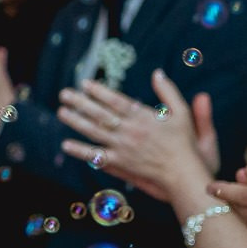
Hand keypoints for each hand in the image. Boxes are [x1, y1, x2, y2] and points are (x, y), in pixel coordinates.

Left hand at [56, 70, 216, 200]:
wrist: (185, 174)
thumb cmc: (185, 144)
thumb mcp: (183, 114)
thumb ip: (169, 92)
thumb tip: (158, 73)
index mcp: (144, 117)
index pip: (116, 101)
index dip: (99, 91)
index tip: (84, 83)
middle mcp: (131, 131)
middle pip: (101, 114)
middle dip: (81, 102)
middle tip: (64, 93)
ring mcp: (124, 147)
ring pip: (95, 131)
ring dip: (76, 121)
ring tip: (61, 111)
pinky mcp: (121, 163)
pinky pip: (97, 156)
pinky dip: (81, 151)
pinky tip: (66, 145)